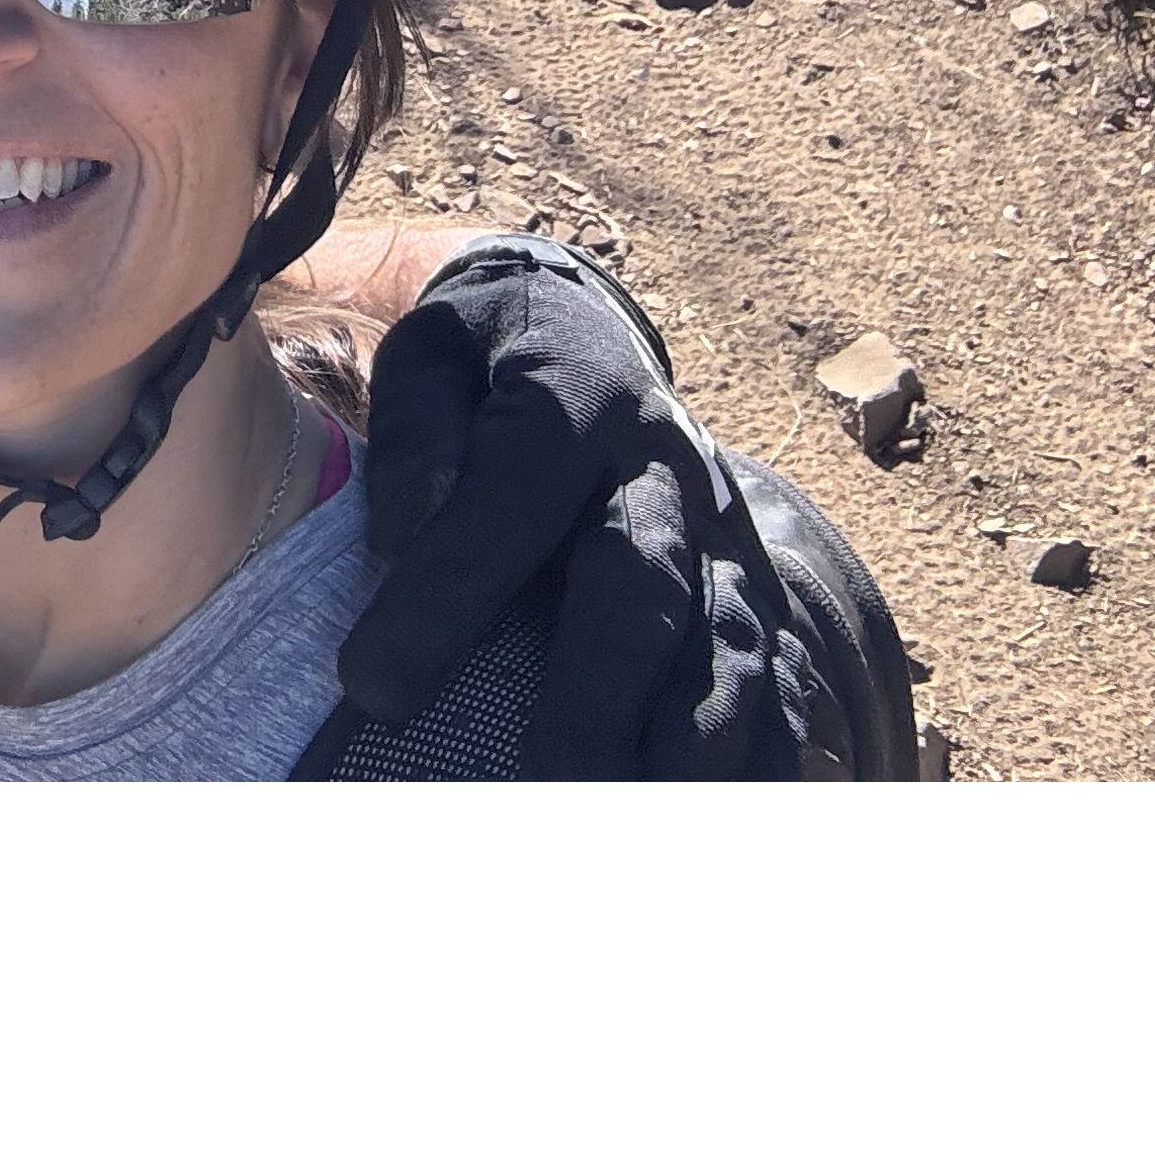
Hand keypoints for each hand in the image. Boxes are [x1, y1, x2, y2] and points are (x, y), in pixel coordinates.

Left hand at [335, 234, 806, 780]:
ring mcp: (726, 529)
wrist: (584, 327)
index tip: (372, 686)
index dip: (446, 594)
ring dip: (695, 742)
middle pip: (640, 588)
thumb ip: (414, 439)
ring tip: (650, 827)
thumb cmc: (483, 364)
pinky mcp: (759, 583)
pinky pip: (781, 672)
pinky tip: (742, 818)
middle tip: (541, 794)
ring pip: (728, 640)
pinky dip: (771, 749)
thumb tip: (401, 538)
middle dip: (594, 701)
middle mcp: (667, 464)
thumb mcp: (428, 361)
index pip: (508, 498)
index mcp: (572, 395)